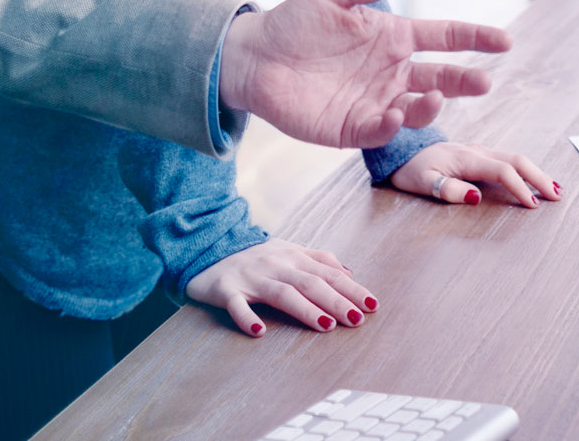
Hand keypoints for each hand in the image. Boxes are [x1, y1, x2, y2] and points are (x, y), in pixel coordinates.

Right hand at [185, 238, 376, 336]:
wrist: (206, 247)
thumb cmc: (254, 256)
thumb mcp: (288, 251)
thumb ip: (318, 259)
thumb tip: (349, 272)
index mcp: (293, 256)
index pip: (328, 273)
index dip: (351, 288)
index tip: (372, 305)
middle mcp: (275, 265)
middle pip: (310, 283)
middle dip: (336, 301)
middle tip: (357, 319)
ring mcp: (250, 277)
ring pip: (281, 293)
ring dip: (305, 309)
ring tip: (326, 325)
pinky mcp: (225, 289)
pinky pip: (236, 305)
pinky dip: (246, 317)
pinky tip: (258, 332)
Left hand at [219, 0, 512, 148]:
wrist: (254, 57)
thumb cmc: (293, 21)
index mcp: (393, 37)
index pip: (444, 36)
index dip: (475, 38)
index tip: (504, 42)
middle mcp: (392, 71)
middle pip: (442, 77)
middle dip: (466, 80)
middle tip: (484, 82)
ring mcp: (376, 101)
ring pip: (418, 107)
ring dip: (431, 104)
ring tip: (435, 97)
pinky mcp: (353, 127)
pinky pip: (383, 129)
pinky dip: (394, 124)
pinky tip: (396, 112)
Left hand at [392, 141, 561, 208]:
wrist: (401, 150)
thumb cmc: (410, 169)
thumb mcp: (422, 183)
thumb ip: (449, 190)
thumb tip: (476, 197)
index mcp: (466, 158)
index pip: (502, 171)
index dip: (519, 188)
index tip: (532, 205)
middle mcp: (477, 151)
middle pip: (517, 160)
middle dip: (539, 177)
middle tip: (557, 196)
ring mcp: (480, 151)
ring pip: (516, 158)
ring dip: (536, 173)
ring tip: (554, 189)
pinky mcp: (479, 154)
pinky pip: (508, 159)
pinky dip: (526, 169)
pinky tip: (535, 179)